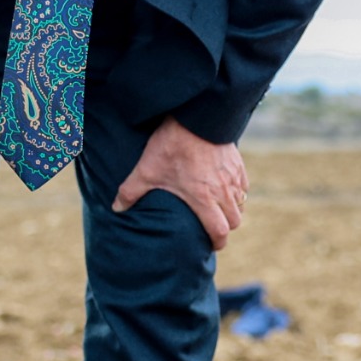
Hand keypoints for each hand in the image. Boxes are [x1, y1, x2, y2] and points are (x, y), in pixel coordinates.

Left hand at [113, 117, 247, 247]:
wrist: (195, 115)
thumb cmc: (171, 146)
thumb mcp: (147, 170)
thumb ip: (130, 192)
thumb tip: (117, 208)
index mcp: (204, 199)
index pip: (220, 232)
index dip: (217, 243)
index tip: (211, 245)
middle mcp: (223, 192)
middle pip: (234, 221)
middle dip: (225, 227)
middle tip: (212, 227)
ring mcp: (233, 177)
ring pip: (241, 204)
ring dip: (232, 209)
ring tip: (217, 208)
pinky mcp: (238, 163)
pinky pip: (243, 185)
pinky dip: (237, 191)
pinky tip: (224, 187)